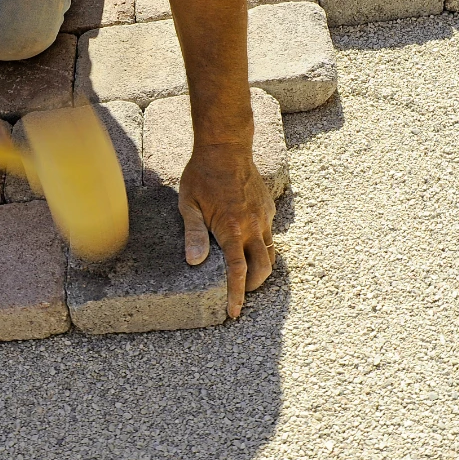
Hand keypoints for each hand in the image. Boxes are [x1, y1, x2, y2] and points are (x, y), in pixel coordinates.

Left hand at [178, 142, 275, 318]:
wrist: (227, 147)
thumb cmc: (202, 175)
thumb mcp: (188, 205)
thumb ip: (193, 234)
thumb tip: (194, 262)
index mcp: (231, 230)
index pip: (238, 272)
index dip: (236, 295)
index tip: (233, 312)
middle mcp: (252, 227)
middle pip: (263, 269)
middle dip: (253, 286)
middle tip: (240, 292)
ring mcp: (264, 217)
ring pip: (270, 253)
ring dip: (260, 268)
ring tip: (246, 274)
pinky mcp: (268, 208)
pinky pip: (269, 234)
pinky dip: (261, 245)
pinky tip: (247, 242)